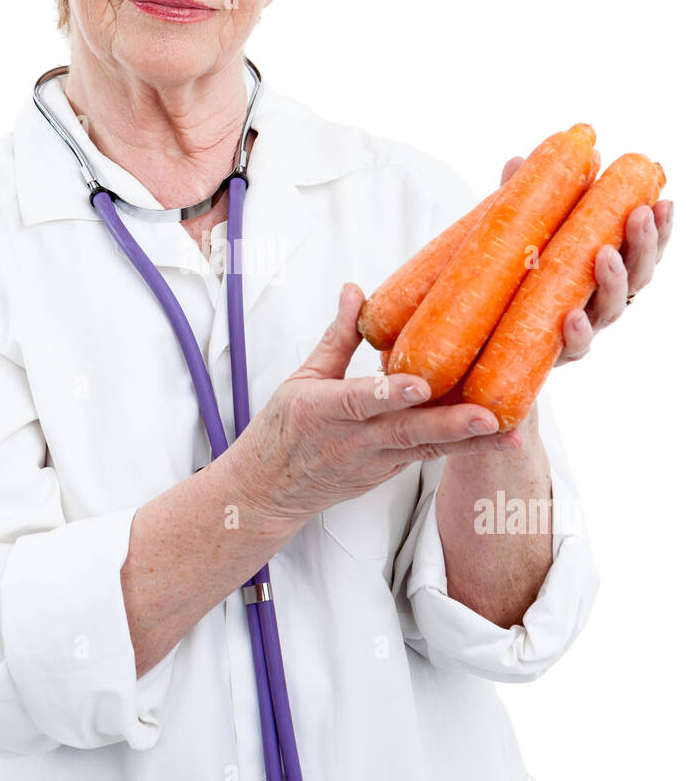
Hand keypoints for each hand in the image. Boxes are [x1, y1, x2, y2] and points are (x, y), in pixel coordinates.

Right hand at [228, 285, 517, 527]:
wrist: (270, 490)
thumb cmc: (283, 429)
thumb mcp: (303, 377)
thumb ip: (336, 336)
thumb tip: (355, 290)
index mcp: (324, 411)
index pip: (360, 400)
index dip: (391, 394)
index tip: (422, 385)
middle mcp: (353, 440)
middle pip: (407, 432)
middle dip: (451, 425)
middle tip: (490, 417)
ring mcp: (375, 462)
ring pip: (426, 449)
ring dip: (470, 442)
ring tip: (510, 433)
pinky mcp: (389, 474)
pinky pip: (427, 456)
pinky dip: (460, 447)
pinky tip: (495, 437)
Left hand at [499, 156, 673, 365]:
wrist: (486, 331)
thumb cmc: (516, 277)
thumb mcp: (521, 235)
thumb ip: (524, 202)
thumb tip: (518, 161)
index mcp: (605, 268)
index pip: (641, 248)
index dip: (658, 228)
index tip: (664, 201)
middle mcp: (602, 298)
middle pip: (638, 276)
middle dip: (644, 244)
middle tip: (640, 215)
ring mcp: (585, 326)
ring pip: (613, 308)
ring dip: (613, 281)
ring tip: (604, 255)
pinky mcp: (559, 353)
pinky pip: (574, 346)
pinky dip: (577, 333)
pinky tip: (572, 316)